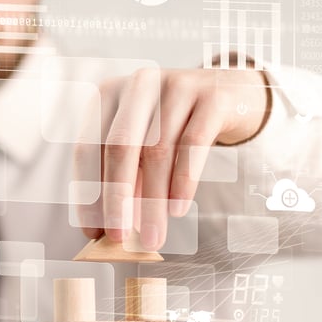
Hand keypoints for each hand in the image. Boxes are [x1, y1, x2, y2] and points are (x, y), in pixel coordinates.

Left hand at [74, 66, 270, 250]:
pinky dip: (183, 182)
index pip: (88, 147)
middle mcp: (139, 84)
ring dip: (153, 201)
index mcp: (110, 93)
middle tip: (119, 238)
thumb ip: (127, 178)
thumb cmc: (178, 125)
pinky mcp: (212, 96)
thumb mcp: (145, 145)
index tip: (93, 230)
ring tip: (154, 236)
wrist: (233, 94)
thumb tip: (110, 228)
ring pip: (157, 150)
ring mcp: (177, 85)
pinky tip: (178, 209)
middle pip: (119, 146)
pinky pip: (193, 144)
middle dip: (116, 198)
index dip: (89, 192)